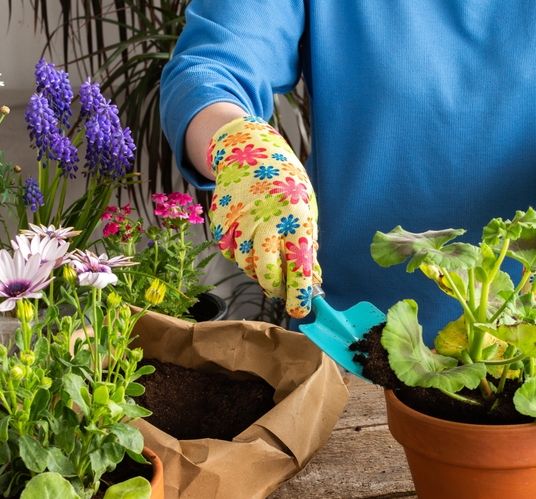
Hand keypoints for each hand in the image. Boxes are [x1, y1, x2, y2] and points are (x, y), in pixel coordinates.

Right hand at [207, 116, 319, 317]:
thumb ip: (308, 246)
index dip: (299, 295)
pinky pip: (229, 252)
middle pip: (264, 272)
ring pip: (245, 265)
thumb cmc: (287, 186)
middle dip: (273, 287)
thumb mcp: (307, 210)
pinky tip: (249, 239)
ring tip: (266, 254)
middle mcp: (267, 221)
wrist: (252, 151)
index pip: (299, 268)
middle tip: (279, 288)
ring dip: (256, 270)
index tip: (299, 311)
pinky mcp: (222, 220)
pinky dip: (240, 254)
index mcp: (296, 220)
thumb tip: (313, 282)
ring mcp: (241, 221)